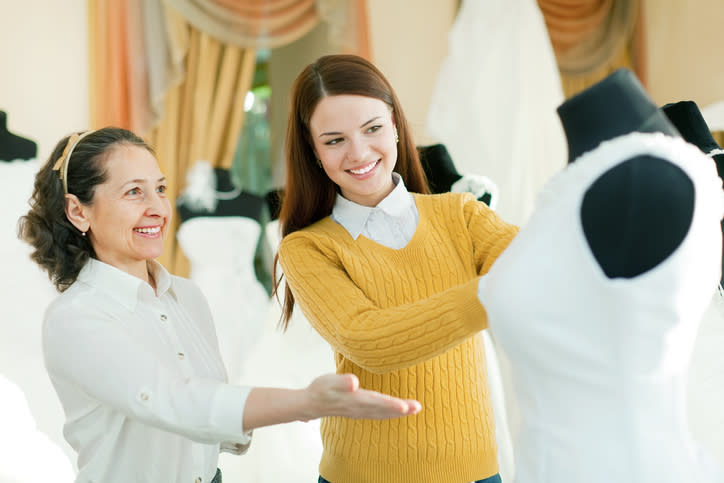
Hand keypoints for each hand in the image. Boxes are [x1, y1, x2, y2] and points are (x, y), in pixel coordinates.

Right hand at [303, 373, 420, 420]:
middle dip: (401, 409)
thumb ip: (342, 382)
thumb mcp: (328, 382)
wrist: (310, 404)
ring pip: (382, 413)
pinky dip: (389, 413)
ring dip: (398, 412)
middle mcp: (360, 408)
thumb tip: (354, 382)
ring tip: (415, 408)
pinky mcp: (359, 411)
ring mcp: (360, 411)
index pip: (377, 402)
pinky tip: (397, 412)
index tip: (405, 406)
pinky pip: (378, 414)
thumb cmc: (320, 390)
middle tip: (418, 407)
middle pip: (384, 409)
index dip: (391, 404)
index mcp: (355, 400)